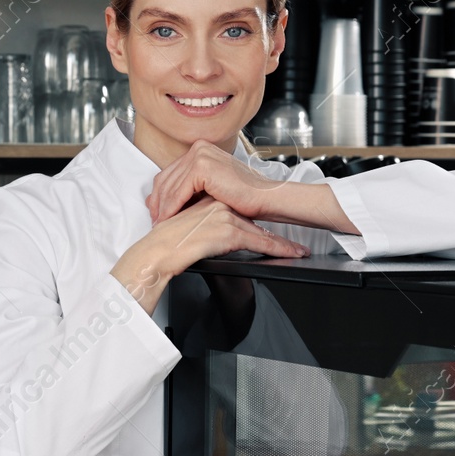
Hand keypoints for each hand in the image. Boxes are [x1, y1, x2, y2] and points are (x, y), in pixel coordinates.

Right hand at [112, 196, 308, 314]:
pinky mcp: (227, 231)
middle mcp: (218, 206)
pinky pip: (258, 242)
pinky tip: (290, 253)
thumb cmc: (164, 246)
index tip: (272, 229)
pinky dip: (277, 249)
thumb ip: (200, 224)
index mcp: (207, 202)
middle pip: (253, 220)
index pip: (240, 211)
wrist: (157, 252)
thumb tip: (212, 233)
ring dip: (281, 244)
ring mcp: (224, 217)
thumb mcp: (183, 229)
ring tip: (297, 250)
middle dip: (275, 232)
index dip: (258, 220)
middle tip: (294, 243)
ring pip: (259, 231)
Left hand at [145, 140, 285, 223]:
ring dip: (162, 207)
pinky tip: (168, 221)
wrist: (264, 198)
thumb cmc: (243, 196)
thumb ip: (190, 188)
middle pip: (166, 178)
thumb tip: (164, 199)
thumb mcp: (211, 187)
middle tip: (153, 220)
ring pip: (170, 186)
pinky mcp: (202, 167)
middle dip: (157, 202)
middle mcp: (198, 148)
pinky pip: (178, 192)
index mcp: (200, 149)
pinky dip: (171, 208)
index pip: (170, 172)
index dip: (159, 194)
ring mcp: (200, 155)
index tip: (155, 211)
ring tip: (159, 224)